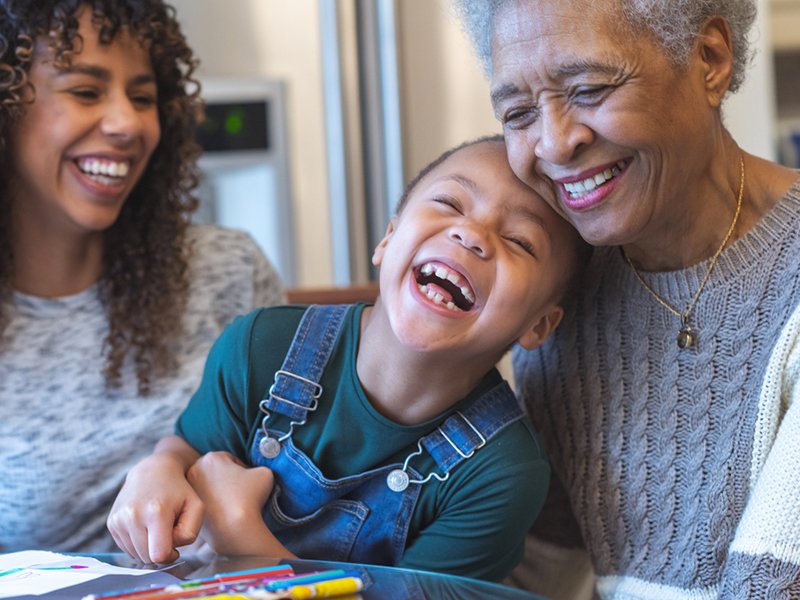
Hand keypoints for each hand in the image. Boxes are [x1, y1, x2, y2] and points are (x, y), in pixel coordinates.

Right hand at [108, 436, 202, 563]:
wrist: (153, 471)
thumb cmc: (179, 491)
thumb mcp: (196, 507)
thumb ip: (190, 533)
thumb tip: (170, 550)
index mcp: (156, 512)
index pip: (159, 555)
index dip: (170, 556)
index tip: (176, 546)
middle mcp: (133, 516)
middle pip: (147, 557)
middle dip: (160, 551)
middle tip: (168, 533)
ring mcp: (119, 519)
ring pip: (135, 555)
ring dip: (148, 548)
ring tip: (157, 528)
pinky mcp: (111, 522)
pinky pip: (126, 548)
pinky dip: (138, 543)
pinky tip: (146, 527)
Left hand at [187, 451, 274, 554]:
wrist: (235, 530)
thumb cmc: (249, 498)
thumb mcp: (264, 474)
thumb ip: (258, 468)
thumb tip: (254, 475)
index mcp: (211, 458)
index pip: (231, 460)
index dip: (244, 470)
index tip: (250, 481)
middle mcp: (194, 471)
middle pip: (216, 473)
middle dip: (228, 480)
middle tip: (242, 492)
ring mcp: (190, 492)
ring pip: (209, 488)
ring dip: (220, 493)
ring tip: (234, 504)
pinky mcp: (190, 509)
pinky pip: (206, 504)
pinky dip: (215, 508)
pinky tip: (227, 514)